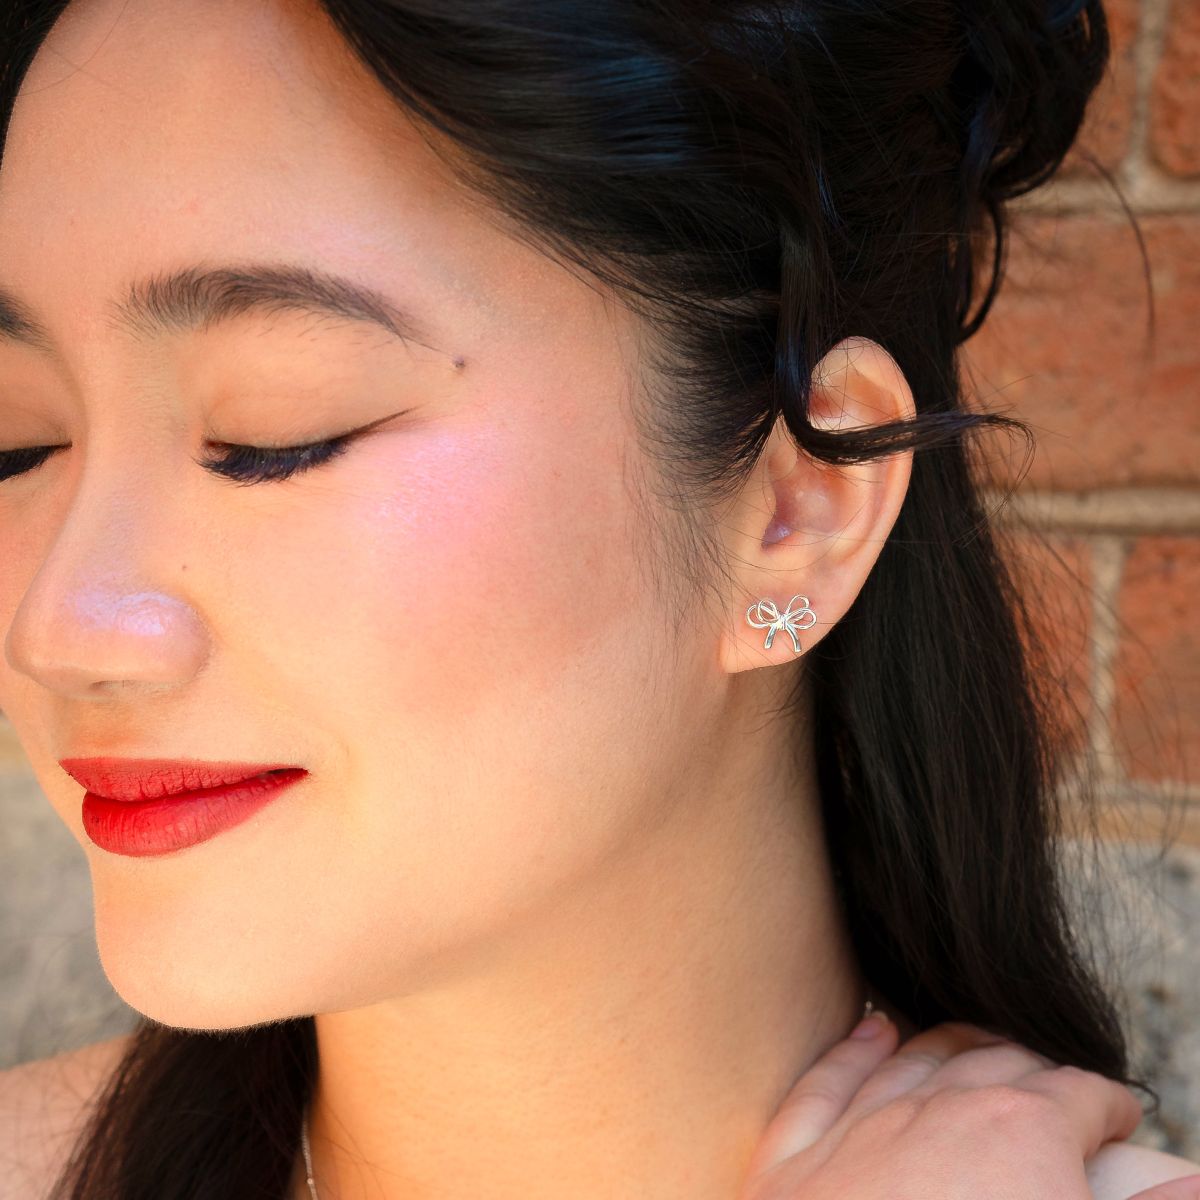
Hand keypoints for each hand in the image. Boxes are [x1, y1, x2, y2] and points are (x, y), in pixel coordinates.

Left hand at [738, 1010, 1199, 1199]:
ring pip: (915, 1059)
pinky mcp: (794, 1162)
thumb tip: (1199, 1180)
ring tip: (982, 1048)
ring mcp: (860, 1128)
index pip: (1081, 1094)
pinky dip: (854, 1052)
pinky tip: (874, 1031)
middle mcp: (939, 1108)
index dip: (1107, 1103)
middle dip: (1037, 1071)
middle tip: (1058, 1089)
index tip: (1120, 1116)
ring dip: (955, 1046)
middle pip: (999, 1063)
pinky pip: (827, 1085)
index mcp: (1023, 1132)